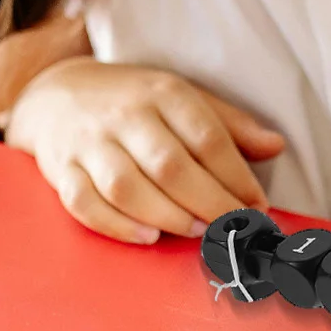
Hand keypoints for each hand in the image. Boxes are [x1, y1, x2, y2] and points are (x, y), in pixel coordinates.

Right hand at [6, 58, 285, 244]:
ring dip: (168, 216)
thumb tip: (275, 146)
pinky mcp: (60, 169)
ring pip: (126, 187)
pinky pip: (84, 203)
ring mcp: (88, 143)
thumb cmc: (135, 102)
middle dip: (209, 204)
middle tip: (233, 228)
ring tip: (197, 232)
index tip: (258, 206)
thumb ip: (230, 125)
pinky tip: (148, 237)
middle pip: (170, 167)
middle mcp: (124, 115)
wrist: (55, 93)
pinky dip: (117, 225)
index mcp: (163, 93)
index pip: (207, 138)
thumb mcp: (184, 98)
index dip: (237, 177)